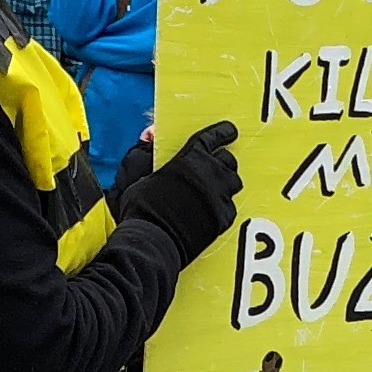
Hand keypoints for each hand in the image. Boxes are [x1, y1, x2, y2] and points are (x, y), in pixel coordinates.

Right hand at [114, 120, 239, 263]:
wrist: (152, 241)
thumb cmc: (141, 207)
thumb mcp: (137, 172)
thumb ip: (147, 151)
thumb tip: (151, 133)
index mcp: (190, 157)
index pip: (214, 136)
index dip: (223, 133)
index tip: (230, 131)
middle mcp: (210, 172)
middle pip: (228, 159)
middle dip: (222, 162)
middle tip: (214, 168)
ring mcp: (219, 194)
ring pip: (233, 182)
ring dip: (225, 182)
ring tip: (215, 189)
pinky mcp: (224, 216)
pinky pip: (230, 206)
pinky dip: (222, 206)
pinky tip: (210, 211)